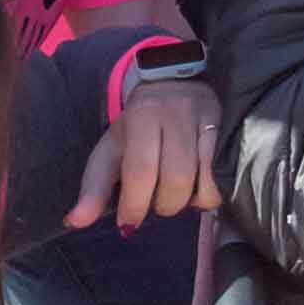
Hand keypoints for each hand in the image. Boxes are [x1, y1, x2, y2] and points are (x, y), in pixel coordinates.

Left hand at [72, 72, 216, 229]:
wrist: (176, 82)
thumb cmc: (139, 125)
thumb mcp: (112, 150)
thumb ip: (94, 187)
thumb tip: (73, 222)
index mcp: (142, 116)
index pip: (140, 172)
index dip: (135, 205)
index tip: (129, 222)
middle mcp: (176, 113)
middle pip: (175, 181)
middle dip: (164, 204)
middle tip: (158, 201)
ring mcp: (207, 119)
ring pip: (203, 181)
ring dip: (188, 201)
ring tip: (179, 194)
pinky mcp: (229, 128)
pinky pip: (222, 176)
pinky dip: (209, 193)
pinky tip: (199, 187)